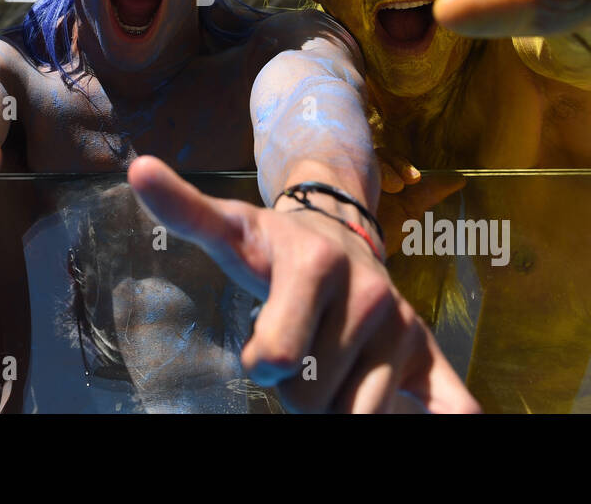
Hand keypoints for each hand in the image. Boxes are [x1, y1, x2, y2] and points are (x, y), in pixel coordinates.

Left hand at [128, 156, 479, 412]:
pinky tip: (452, 421)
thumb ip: (185, 210)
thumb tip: (138, 169)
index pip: (277, 356)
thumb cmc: (274, 247)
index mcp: (315, 264)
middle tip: (299, 342)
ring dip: (334, 403)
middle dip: (297, 385)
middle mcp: (370, 293)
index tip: (264, 345)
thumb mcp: (231, 230)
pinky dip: (449, 418)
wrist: (339, 237)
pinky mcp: (428, 354)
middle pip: (313, 400)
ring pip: (358, 418)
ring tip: (327, 358)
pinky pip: (452, 402)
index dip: (264, 360)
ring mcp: (402, 326)